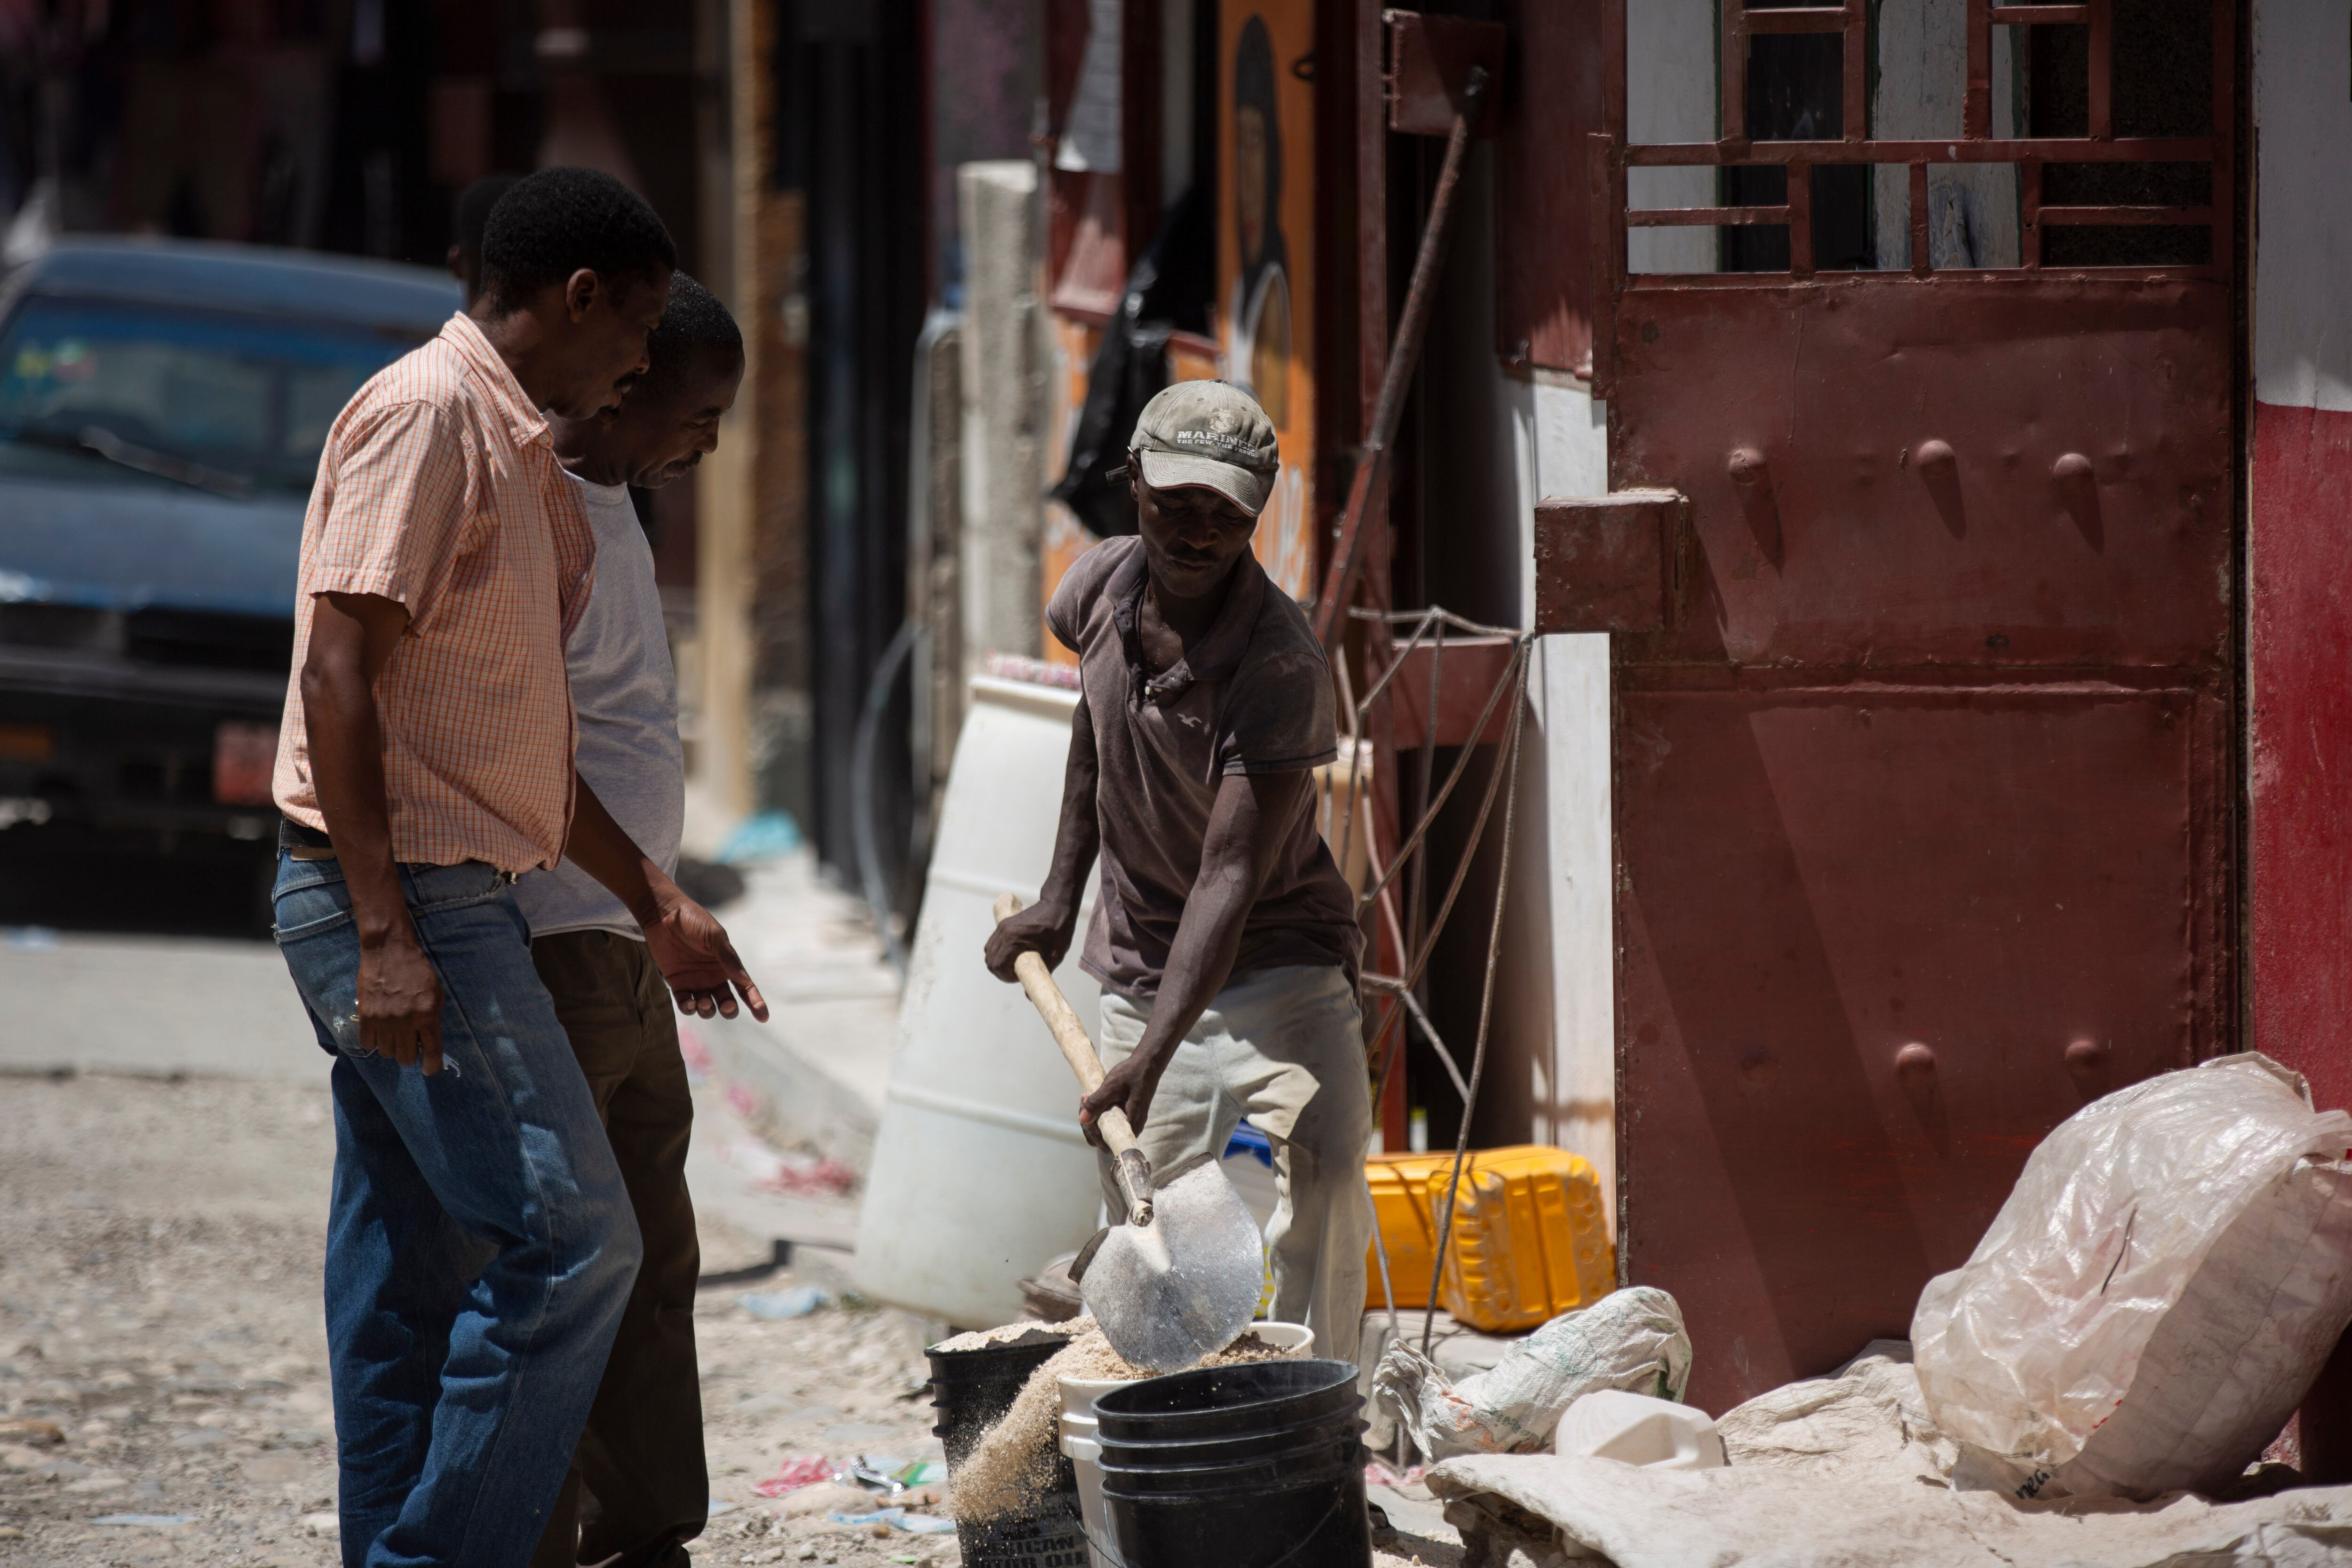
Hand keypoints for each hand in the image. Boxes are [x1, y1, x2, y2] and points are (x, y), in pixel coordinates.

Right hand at [357, 931, 444, 1073]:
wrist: (389, 951)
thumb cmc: (417, 970)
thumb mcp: (436, 993)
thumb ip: (433, 1018)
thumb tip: (427, 1043)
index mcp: (428, 1014)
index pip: (432, 1051)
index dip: (432, 1066)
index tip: (430, 1070)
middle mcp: (406, 1021)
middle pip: (406, 1058)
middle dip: (410, 1055)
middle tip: (409, 1044)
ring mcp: (385, 1020)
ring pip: (387, 1053)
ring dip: (392, 1047)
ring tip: (394, 1033)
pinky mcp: (367, 1016)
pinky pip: (368, 1044)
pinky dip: (374, 1041)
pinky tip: (379, 1030)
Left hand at [642, 890, 769, 1020]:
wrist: (664, 914)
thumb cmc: (693, 920)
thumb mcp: (714, 935)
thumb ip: (727, 957)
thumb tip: (744, 979)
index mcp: (728, 965)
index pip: (745, 988)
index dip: (756, 1002)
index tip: (763, 1017)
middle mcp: (714, 976)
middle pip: (727, 1002)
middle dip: (729, 1009)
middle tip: (726, 1006)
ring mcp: (695, 981)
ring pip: (707, 1007)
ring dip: (708, 1010)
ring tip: (703, 1003)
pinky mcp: (677, 983)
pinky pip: (685, 1003)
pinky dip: (688, 1008)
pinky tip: (689, 1004)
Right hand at [985, 897, 1077, 981]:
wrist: (1058, 905)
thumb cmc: (1059, 929)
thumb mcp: (1054, 955)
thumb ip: (1041, 976)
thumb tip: (1029, 996)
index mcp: (1013, 939)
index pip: (997, 965)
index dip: (1006, 977)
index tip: (1019, 978)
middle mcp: (1003, 931)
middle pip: (990, 961)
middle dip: (1001, 972)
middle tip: (1018, 974)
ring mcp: (1002, 927)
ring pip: (989, 952)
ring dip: (998, 962)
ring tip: (1016, 965)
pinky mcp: (1004, 924)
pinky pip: (993, 943)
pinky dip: (998, 953)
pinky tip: (1014, 956)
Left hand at [1078, 1047, 1167, 1144]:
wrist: (1148, 1064)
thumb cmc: (1133, 1073)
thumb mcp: (1112, 1086)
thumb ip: (1097, 1103)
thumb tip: (1082, 1120)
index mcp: (1132, 1124)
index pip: (1108, 1143)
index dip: (1093, 1133)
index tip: (1087, 1113)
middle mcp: (1131, 1127)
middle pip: (1103, 1139)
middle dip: (1089, 1123)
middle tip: (1085, 1101)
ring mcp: (1128, 1122)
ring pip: (1104, 1131)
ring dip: (1092, 1117)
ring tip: (1087, 1097)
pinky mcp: (1125, 1117)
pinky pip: (1108, 1122)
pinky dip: (1098, 1112)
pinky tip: (1093, 1098)